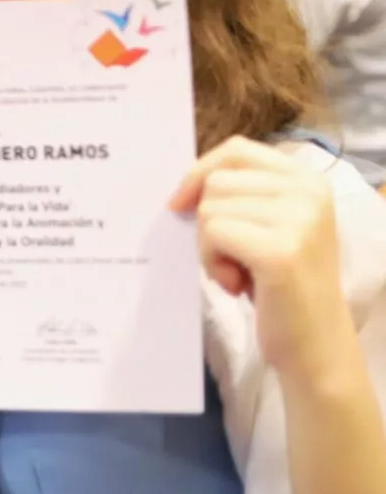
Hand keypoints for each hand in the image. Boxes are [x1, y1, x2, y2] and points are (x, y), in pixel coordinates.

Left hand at [171, 136, 354, 378]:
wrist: (314, 344)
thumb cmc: (280, 284)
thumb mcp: (268, 225)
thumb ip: (239, 194)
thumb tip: (179, 184)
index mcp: (308, 179)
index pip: (236, 149)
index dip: (200, 172)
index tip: (180, 203)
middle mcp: (309, 191)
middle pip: (216, 180)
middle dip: (208, 221)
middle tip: (233, 257)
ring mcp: (298, 219)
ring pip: (209, 208)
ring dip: (210, 246)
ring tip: (240, 272)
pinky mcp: (280, 250)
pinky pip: (212, 234)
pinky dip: (212, 262)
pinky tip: (238, 284)